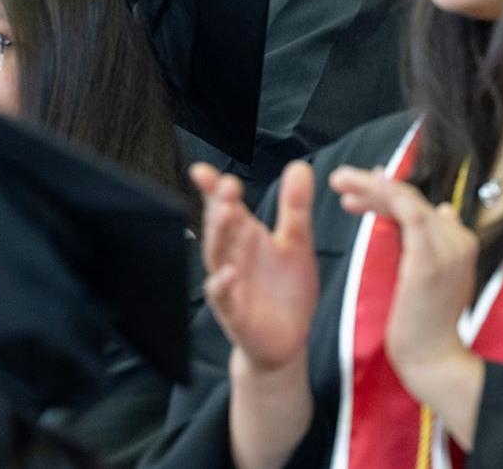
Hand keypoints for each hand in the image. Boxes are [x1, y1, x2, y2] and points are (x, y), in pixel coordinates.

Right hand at [194, 161, 320, 375]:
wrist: (287, 338)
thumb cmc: (285, 287)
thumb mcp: (297, 241)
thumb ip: (295, 206)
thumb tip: (299, 165)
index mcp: (246, 238)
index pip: (226, 208)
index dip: (214, 190)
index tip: (203, 170)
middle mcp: (232, 258)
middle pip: (221, 229)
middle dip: (220, 206)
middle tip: (226, 185)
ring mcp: (231, 286)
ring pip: (217, 258)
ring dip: (219, 237)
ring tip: (225, 213)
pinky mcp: (236, 313)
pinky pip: (224, 298)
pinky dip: (222, 285)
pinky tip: (227, 273)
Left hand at [329, 167, 480, 395]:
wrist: (433, 360)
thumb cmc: (426, 327)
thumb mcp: (433, 279)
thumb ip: (434, 246)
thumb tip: (443, 210)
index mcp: (459, 244)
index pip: (421, 207)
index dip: (388, 195)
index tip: (359, 193)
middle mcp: (457, 239)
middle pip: (413, 199)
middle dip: (374, 186)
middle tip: (340, 180)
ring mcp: (446, 248)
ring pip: (408, 200)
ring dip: (372, 185)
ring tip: (340, 180)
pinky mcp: (428, 260)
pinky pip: (408, 212)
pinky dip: (384, 196)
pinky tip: (360, 191)